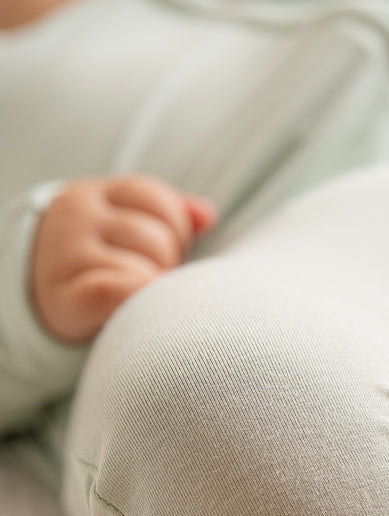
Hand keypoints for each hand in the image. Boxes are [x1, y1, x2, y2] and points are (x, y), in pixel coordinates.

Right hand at [30, 174, 217, 342]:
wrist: (39, 288)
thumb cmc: (100, 255)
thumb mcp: (127, 222)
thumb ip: (170, 215)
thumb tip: (207, 216)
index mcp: (98, 194)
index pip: (157, 199)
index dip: (176, 227)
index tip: (167, 248)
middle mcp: (78, 216)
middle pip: (157, 239)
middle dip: (167, 263)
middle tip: (152, 276)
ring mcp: (68, 254)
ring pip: (143, 271)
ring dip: (153, 288)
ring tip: (140, 292)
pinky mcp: (65, 295)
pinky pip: (110, 292)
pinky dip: (131, 299)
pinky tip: (135, 308)